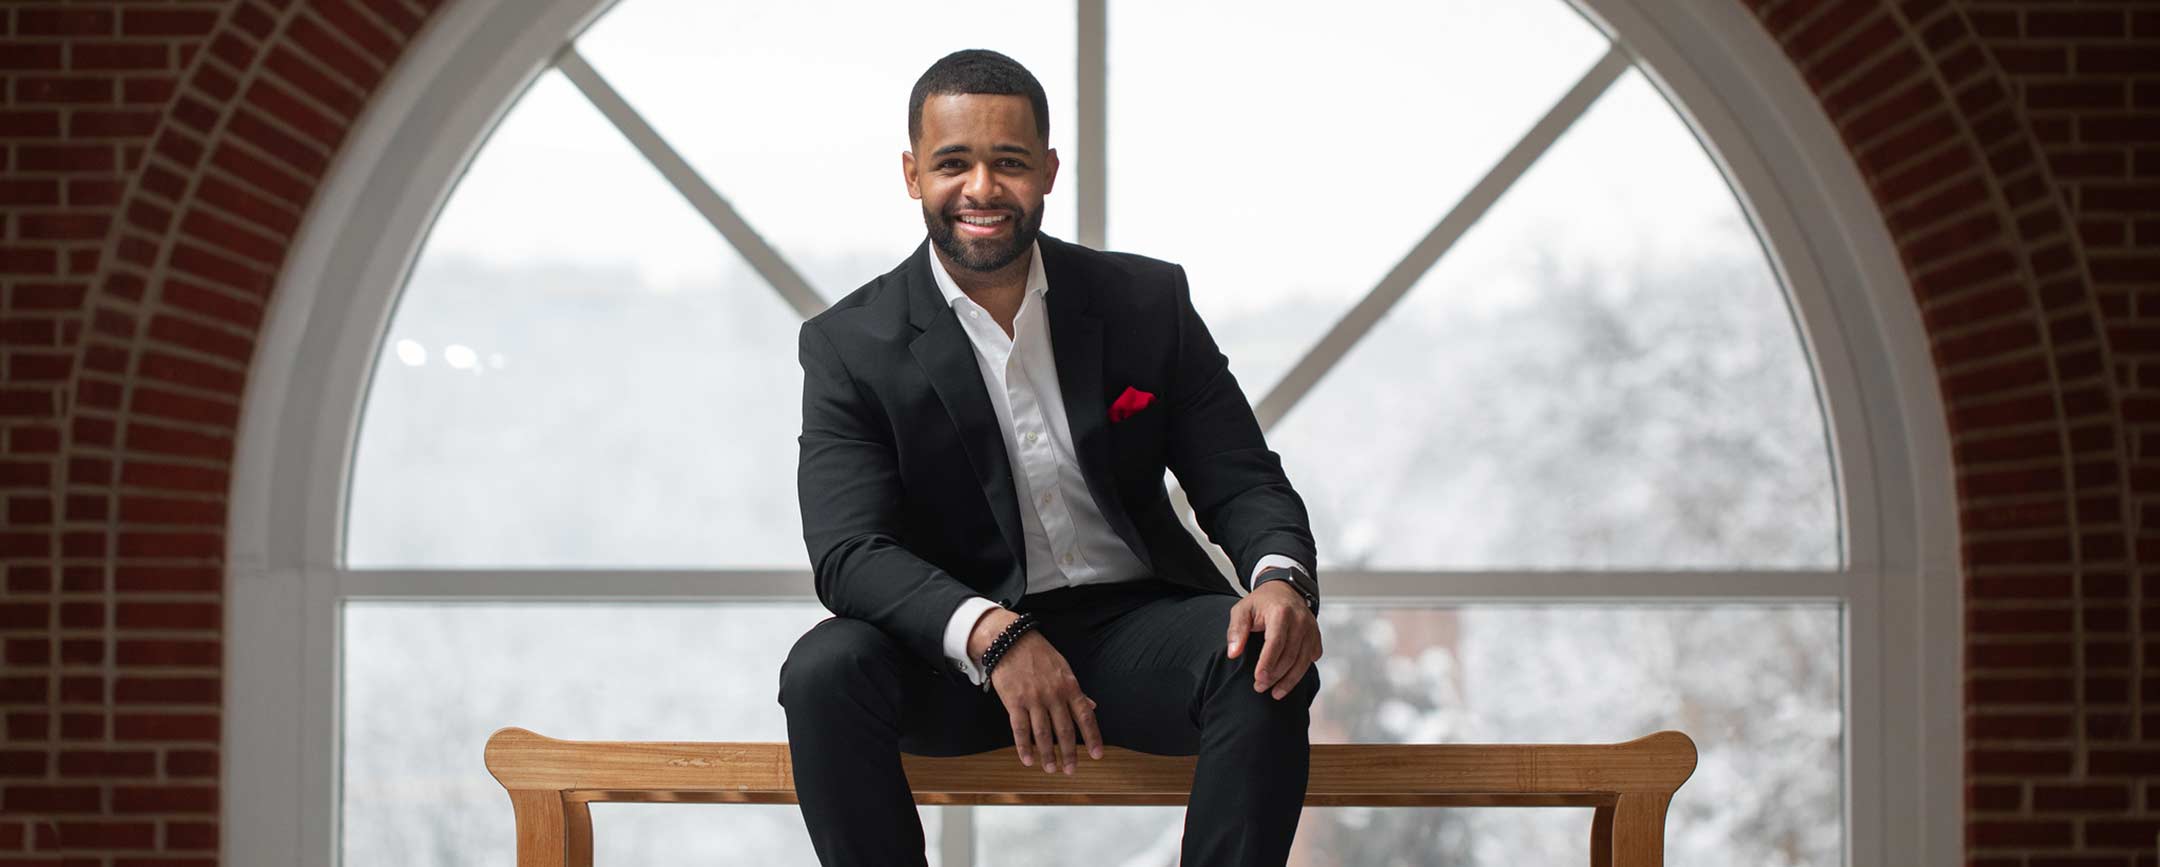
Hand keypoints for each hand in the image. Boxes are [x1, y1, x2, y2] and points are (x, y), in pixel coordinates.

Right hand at [972, 610, 1102, 774]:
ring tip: (1051, 769)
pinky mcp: (1014, 702)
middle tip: (1071, 770)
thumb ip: (1077, 691)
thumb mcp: (1064, 668)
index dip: (1093, 737)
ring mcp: (1033, 700)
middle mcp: (1054, 695)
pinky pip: (1020, 729)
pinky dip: (1024, 747)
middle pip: (1064, 730)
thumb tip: (1092, 706)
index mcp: (1069, 686)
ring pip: (1042, 734)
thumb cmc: (1039, 654)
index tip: (1097, 755)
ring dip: (1047, 755)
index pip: (1085, 716)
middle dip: (1069, 753)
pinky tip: (1028, 760)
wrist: (1010, 641)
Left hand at [1226, 580, 1321, 699]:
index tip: (1258, 678)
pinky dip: (1301, 671)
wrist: (1284, 589)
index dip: (1267, 663)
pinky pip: (1311, 658)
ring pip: (1303, 661)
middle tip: (1260, 687)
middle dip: (1275, 675)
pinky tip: (1289, 680)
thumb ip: (1236, 631)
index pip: (1276, 643)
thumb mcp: (1242, 610)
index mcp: (1281, 612)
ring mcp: (1311, 628)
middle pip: (1290, 655)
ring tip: (1275, 693)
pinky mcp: (1316, 636)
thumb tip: (1233, 653)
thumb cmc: (1261, 602)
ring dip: (1289, 680)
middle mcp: (1300, 620)